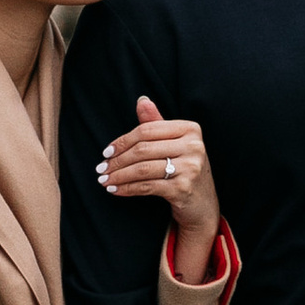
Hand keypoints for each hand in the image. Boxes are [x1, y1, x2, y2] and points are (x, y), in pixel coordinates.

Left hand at [98, 94, 221, 279]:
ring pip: (142, 168)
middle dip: (117, 160)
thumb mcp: (174, 144)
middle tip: (101, 168)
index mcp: (191, 129)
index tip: (106, 151)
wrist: (202, 204)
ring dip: (119, 175)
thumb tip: (142, 100)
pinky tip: (116, 190)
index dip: (123, 140)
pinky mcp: (183, 188)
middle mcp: (194, 146)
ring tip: (104, 180)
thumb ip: (157, 123)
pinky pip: (146, 186)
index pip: (147, 130)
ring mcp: (190, 168)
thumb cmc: (185, 168)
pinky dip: (127, 188)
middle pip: (143, 149)